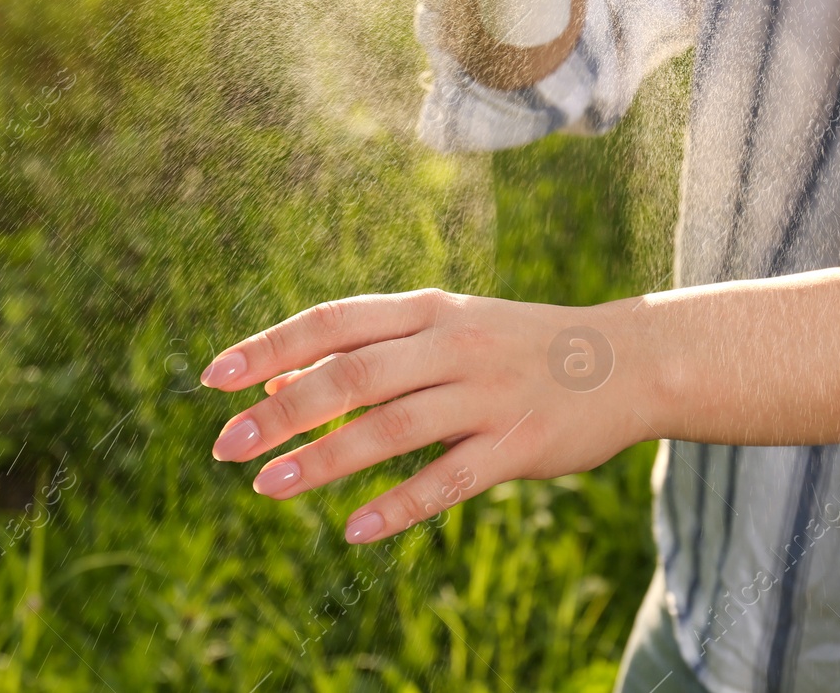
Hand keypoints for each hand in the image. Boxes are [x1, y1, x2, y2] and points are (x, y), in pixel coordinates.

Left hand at [199, 289, 647, 544]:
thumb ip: (367, 350)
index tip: (212, 378)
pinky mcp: (517, 448)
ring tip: (267, 487)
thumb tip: (271, 383)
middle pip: (351, 374)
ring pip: (390, 429)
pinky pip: (448, 482)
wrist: (626, 360)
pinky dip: (397, 506)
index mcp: (427, 310)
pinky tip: (353, 530)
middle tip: (224, 446)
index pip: (332, 321)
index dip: (268, 347)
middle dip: (281, 411)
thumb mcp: (444, 330)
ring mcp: (486, 396)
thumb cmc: (514, 346)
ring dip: (323, 459)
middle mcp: (451, 345)